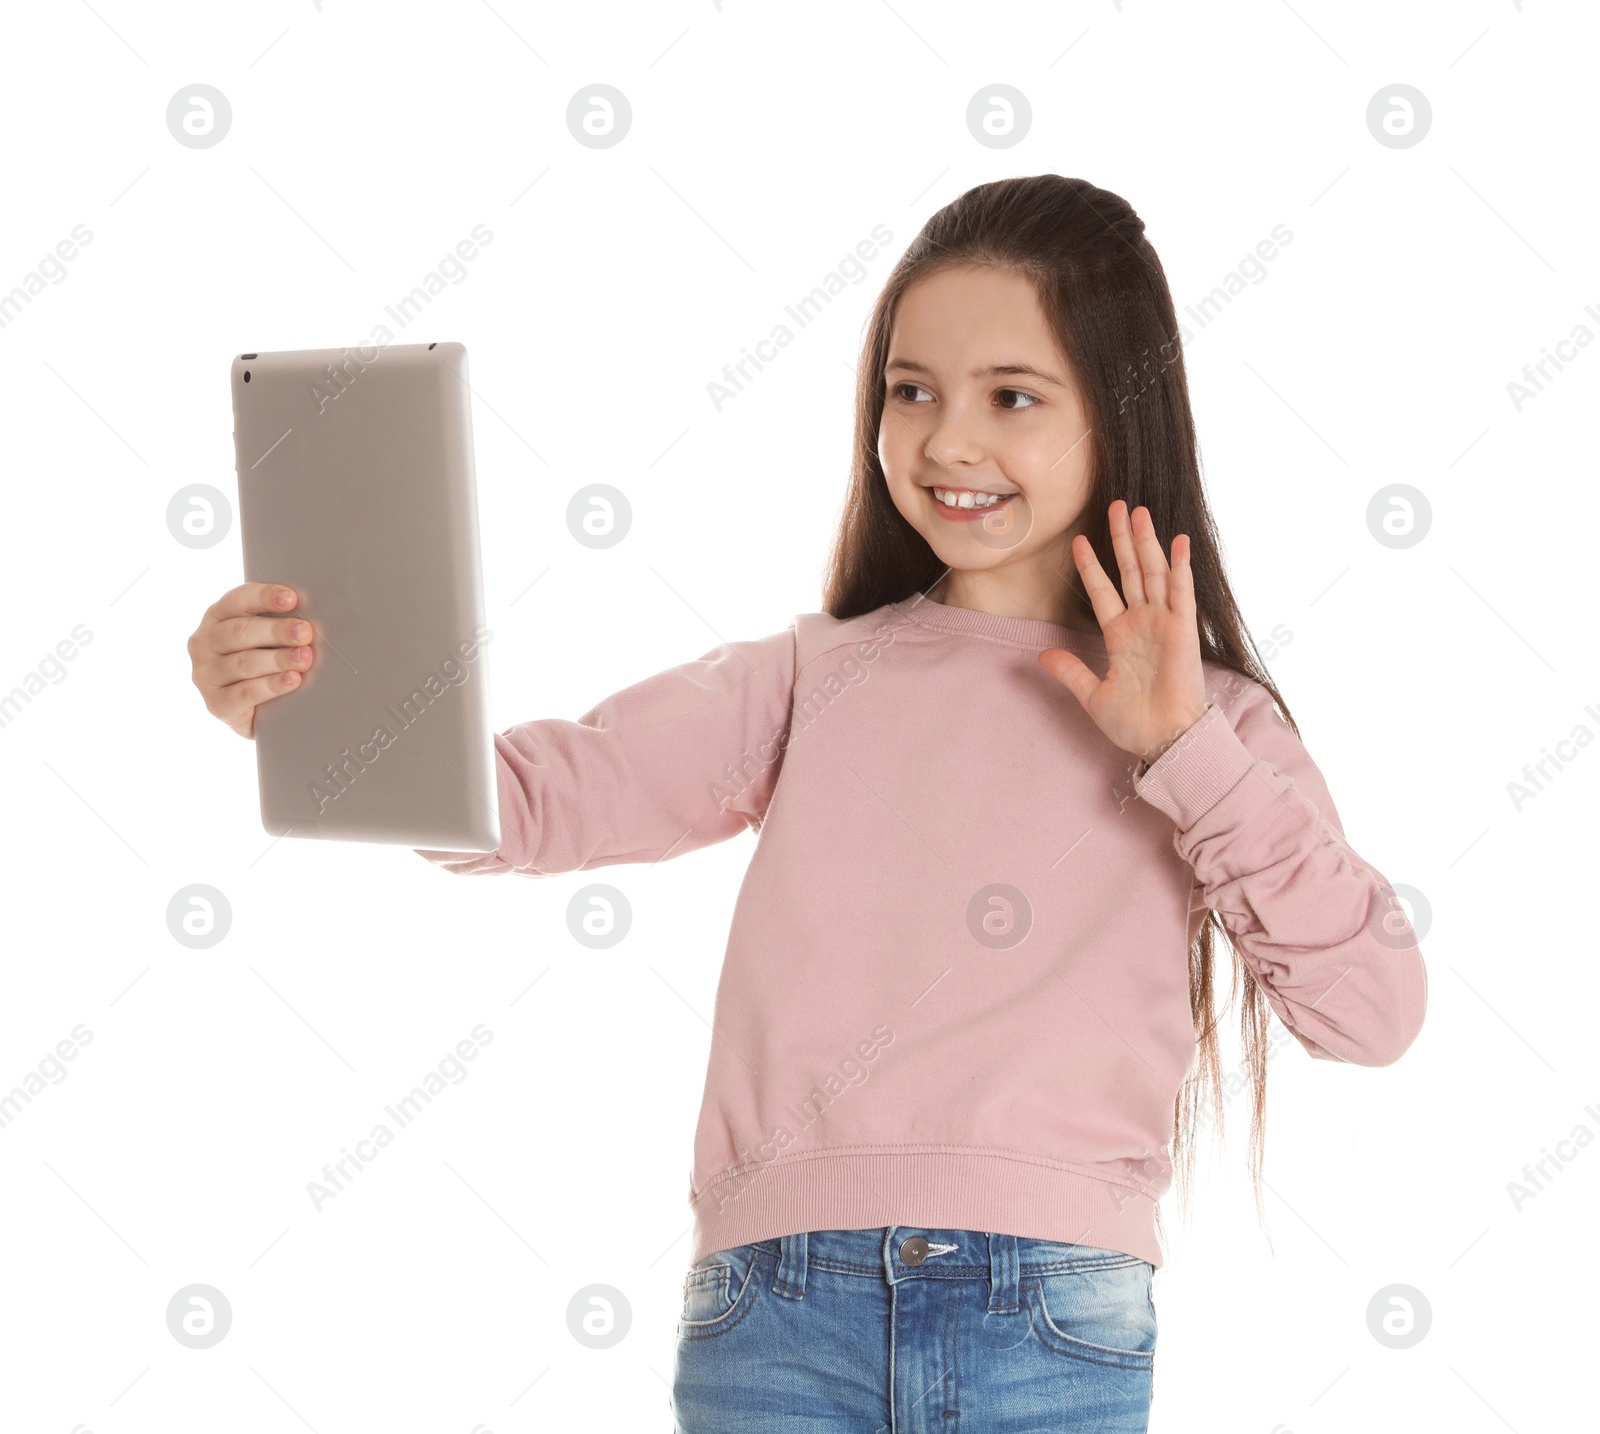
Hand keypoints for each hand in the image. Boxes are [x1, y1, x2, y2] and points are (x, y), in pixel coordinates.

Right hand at [187, 582, 315, 738]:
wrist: (255, 711)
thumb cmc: (266, 661)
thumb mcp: (267, 637)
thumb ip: (279, 622)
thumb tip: (310, 618)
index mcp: (218, 616)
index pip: (238, 600)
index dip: (265, 597)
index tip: (292, 598)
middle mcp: (205, 642)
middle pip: (241, 632)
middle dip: (276, 631)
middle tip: (305, 632)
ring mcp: (206, 674)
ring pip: (244, 663)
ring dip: (278, 659)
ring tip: (304, 658)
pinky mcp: (217, 703)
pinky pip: (246, 693)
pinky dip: (272, 685)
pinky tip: (293, 680)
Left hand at [1037, 500, 1207, 765]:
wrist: (1164, 740)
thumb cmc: (1133, 723)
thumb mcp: (1092, 695)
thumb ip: (1069, 672)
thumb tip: (1040, 656)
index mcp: (1120, 636)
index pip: (1103, 591)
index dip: (1092, 566)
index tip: (1079, 540)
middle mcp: (1142, 623)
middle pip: (1130, 571)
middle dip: (1122, 539)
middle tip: (1116, 505)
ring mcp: (1164, 623)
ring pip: (1153, 573)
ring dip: (1147, 542)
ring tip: (1139, 511)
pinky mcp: (1183, 630)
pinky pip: (1182, 593)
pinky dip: (1181, 567)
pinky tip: (1178, 541)